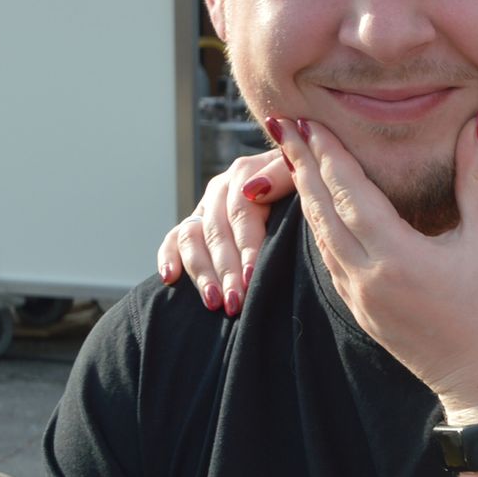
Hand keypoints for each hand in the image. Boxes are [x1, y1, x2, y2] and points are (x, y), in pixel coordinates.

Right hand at [156, 149, 289, 315]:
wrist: (296, 178)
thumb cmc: (308, 181)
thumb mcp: (301, 173)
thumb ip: (283, 175)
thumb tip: (255, 190)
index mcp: (246, 174)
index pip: (242, 213)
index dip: (246, 247)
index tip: (251, 278)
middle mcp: (221, 188)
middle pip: (216, 231)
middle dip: (226, 271)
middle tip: (235, 303)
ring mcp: (206, 206)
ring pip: (192, 238)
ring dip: (201, 272)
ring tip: (213, 302)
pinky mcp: (196, 223)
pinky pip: (175, 238)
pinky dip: (168, 256)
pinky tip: (169, 278)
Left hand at [278, 112, 477, 424]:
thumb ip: (476, 180)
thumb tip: (474, 124)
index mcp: (398, 256)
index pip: (349, 192)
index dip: (327, 153)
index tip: (309, 120)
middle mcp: (368, 276)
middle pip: (322, 209)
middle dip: (302, 165)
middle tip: (283, 126)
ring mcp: (359, 298)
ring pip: (319, 236)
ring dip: (305, 195)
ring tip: (293, 159)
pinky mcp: (361, 312)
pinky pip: (328, 261)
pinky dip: (318, 228)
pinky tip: (316, 210)